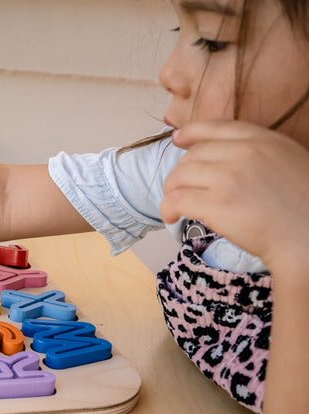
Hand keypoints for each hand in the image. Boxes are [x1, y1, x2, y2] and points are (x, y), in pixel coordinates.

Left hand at [160, 119, 308, 271]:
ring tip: (175, 205)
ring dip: (171, 191)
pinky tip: (172, 216)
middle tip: (181, 188)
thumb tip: (224, 155)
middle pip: (192, 155)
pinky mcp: (215, 204)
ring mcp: (227, 177)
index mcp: (262, 139)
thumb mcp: (287, 160)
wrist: (308, 236)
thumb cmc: (303, 206)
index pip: (215, 128)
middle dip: (181, 172)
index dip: (190, 133)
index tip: (177, 139)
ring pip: (178, 176)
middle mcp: (243, 153)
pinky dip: (168, 208)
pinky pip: (176, 200)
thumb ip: (258, 152)